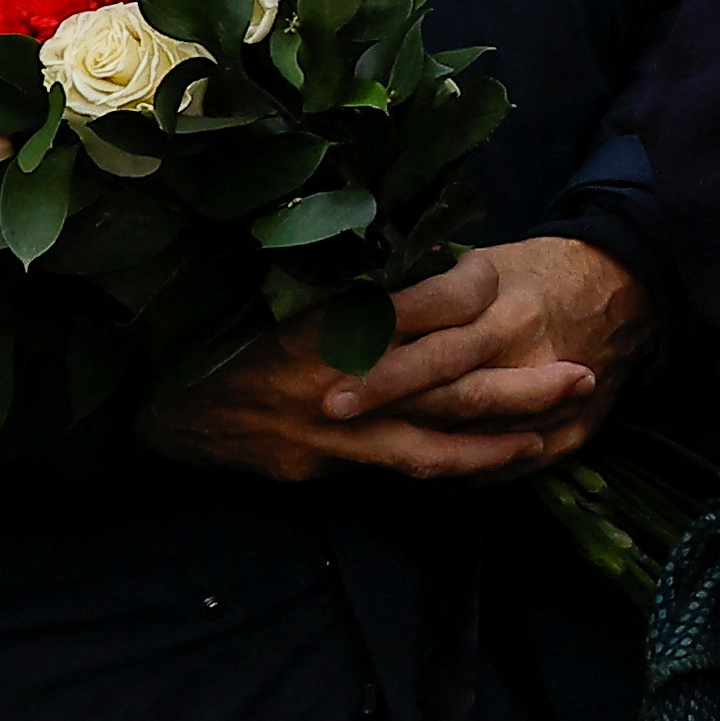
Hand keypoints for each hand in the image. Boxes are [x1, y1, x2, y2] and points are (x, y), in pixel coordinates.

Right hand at [150, 239, 647, 481]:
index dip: (474, 288)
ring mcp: (328, 431)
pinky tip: (481, 468)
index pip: (435, 302)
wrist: (139, 390)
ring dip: (497, 442)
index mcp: (334, 315)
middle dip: (522, 385)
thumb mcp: (276, 276)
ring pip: (433, 445)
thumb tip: (419, 249)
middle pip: (454, 384)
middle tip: (581, 375)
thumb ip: (348, 275)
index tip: (496, 278)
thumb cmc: (210, 317)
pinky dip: (440, 470)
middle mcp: (340, 377)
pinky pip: (391, 471)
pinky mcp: (314, 465)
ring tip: (552, 436)